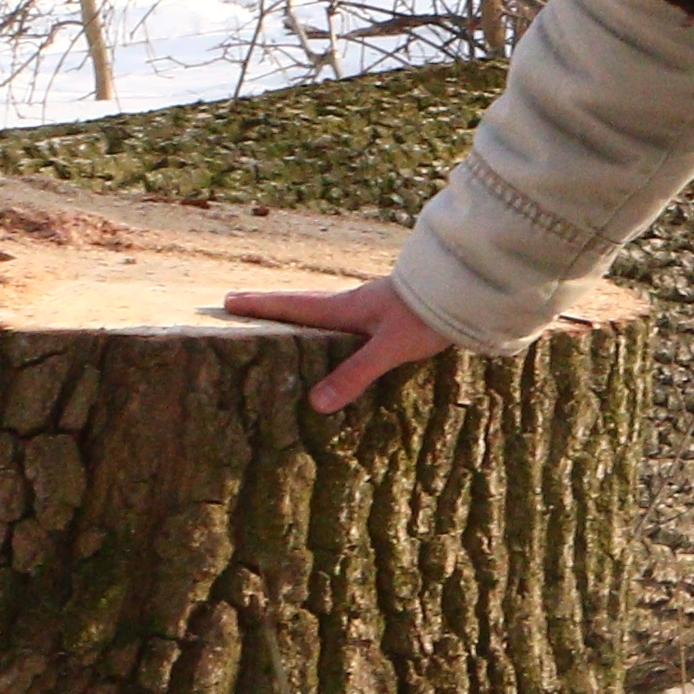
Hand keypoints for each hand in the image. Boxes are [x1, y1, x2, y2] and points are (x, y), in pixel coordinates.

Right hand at [224, 276, 453, 414]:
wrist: (466, 289)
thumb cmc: (426, 315)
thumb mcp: (389, 348)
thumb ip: (355, 374)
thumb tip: (316, 404)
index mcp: (345, 308)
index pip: (293, 306)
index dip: (260, 306)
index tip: (227, 301)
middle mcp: (352, 302)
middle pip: (303, 303)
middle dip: (272, 306)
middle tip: (241, 303)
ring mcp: (371, 305)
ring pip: (325, 307)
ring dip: (300, 312)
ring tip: (283, 319)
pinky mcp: (389, 311)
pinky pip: (347, 316)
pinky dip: (330, 321)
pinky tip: (340, 330)